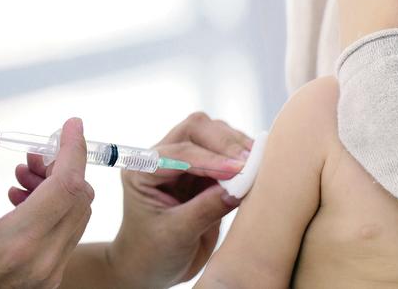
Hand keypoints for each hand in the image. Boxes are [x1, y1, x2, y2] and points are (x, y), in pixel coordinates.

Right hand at [0, 108, 93, 287]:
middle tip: (34, 158)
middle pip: (78, 198)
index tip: (71, 126)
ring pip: (77, 217)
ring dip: (58, 190)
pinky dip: (55, 213)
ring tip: (23, 179)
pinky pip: (67, 237)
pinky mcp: (46, 281)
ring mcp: (47, 275)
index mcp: (17, 243)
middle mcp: (41, 262)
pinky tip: (23, 205)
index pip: (67, 184)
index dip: (72, 149)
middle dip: (61, 169)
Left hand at [104, 112, 251, 287]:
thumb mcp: (177, 234)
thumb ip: (206, 209)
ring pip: (214, 134)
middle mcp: (162, 158)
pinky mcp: (206, 170)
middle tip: (250, 163)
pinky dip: (242, 156)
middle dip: (225, 143)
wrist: (152, 267)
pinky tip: (253, 169)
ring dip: (236, 146)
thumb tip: (239, 188)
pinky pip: (227, 152)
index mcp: (142, 169)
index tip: (238, 169)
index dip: (211, 159)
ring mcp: (185, 161)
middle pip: (197, 129)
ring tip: (255, 165)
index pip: (180, 153)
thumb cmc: (152, 253)